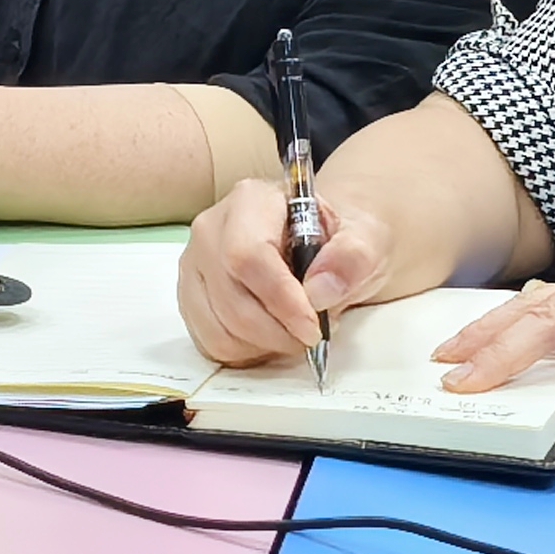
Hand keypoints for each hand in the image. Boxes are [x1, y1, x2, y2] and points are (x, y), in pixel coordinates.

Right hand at [178, 176, 395, 366]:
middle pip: (230, 296)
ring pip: (218, 326)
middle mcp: (211, 229)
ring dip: (264, 345)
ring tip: (295, 332)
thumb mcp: (364, 239)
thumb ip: (351, 257)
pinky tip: (270, 337)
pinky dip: (245, 353)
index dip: (280, 300)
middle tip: (313, 336)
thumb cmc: (338, 241)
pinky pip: (210, 342)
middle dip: (277, 332)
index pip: (249, 255)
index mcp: (251, 201)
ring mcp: (194, 265)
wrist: (323, 247)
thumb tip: (320, 290)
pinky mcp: (190, 298)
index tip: (313, 328)